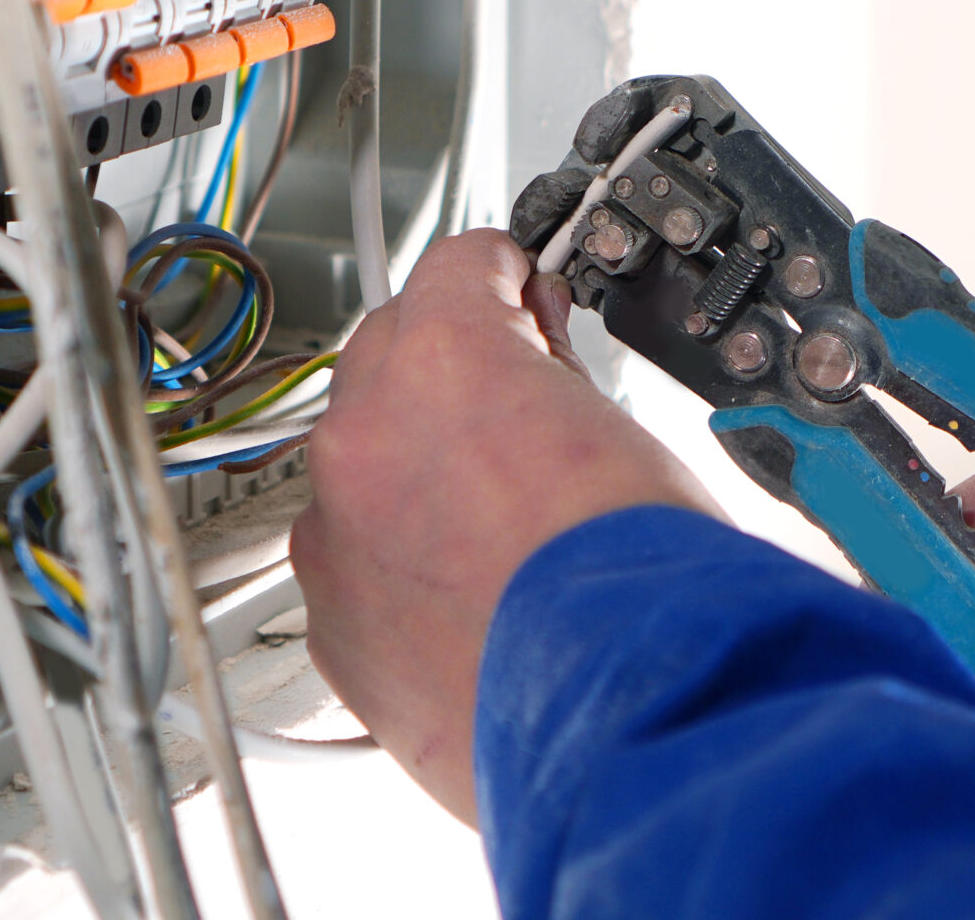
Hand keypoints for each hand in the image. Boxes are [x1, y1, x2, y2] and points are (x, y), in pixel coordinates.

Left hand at [290, 230, 722, 819]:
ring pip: (361, 462)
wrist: (628, 710)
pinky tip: (471, 592)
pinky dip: (397, 563)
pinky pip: (353, 560)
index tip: (521, 297)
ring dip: (415, 467)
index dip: (505, 276)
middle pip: (391, 352)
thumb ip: (554, 384)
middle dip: (449, 367)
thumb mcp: (628, 431)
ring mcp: (335, 535)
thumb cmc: (642, 580)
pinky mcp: (332, 625)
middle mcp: (366, 434)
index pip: (459, 264)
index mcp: (443, 360)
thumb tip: (539, 376)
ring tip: (500, 517)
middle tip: (521, 403)